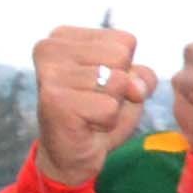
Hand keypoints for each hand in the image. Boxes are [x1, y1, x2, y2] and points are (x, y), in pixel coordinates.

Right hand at [29, 20, 153, 190]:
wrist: (72, 156)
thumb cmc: (99, 114)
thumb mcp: (129, 87)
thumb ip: (142, 75)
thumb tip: (134, 87)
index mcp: (63, 36)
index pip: (125, 41)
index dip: (126, 71)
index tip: (101, 86)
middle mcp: (49, 47)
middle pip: (121, 56)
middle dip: (121, 87)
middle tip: (96, 102)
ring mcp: (49, 73)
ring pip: (117, 82)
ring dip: (114, 106)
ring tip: (91, 113)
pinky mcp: (54, 100)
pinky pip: (109, 107)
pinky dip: (107, 121)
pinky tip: (86, 124)